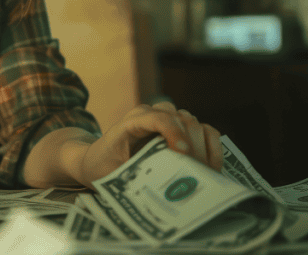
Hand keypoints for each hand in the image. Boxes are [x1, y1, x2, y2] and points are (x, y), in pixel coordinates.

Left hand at [78, 102, 222, 187]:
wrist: (95, 159)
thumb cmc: (102, 167)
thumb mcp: (112, 173)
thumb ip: (136, 177)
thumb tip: (165, 192)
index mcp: (130, 122)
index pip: (158, 118)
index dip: (174, 133)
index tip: (183, 155)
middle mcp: (149, 114)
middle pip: (182, 120)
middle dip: (194, 147)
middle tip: (200, 175)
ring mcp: (164, 118)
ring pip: (194, 124)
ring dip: (205, 148)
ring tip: (207, 175)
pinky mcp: (176, 128)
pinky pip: (202, 130)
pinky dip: (211, 147)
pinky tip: (212, 168)